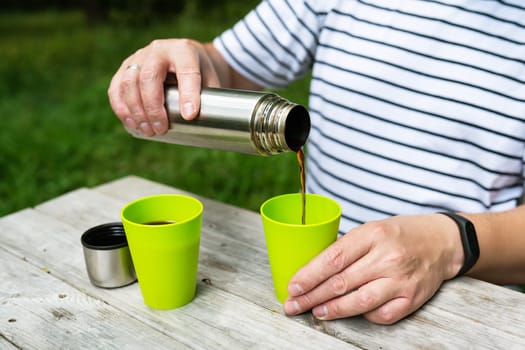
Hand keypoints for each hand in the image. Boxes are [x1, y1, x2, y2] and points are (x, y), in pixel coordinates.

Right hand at [107, 39, 221, 135]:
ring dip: (136, 111)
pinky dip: (121, 108)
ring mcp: (139, 57)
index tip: (190, 116)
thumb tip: (211, 127)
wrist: (189, 59)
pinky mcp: (125, 68)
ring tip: (148, 131)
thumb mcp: (212, 82)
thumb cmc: (203, 74)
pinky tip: (131, 124)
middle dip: (154, 108)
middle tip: (161, 129)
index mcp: (184, 50)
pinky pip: (116, 88)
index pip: (186, 71)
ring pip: (129, 82)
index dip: (188, 94)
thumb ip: (211, 100)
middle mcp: (159, 50)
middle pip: (149, 77)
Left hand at [283, 214, 464, 323]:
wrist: (442, 242)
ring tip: (316, 312)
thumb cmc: (399, 234)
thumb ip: (346, 248)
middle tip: (293, 306)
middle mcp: (387, 257)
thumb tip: (312, 271)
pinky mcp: (412, 298)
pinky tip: (351, 312)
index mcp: (372, 235)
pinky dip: (363, 316)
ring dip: (333, 309)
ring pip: (359, 301)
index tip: (293, 287)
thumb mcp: (371, 229)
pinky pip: (381, 315)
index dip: (309, 275)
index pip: (334, 258)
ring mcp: (401, 280)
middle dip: (312, 296)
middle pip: (341, 282)